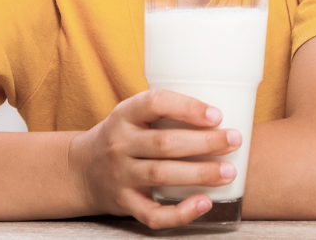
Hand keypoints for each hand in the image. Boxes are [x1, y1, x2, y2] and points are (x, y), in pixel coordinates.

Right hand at [67, 88, 243, 228]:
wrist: (80, 171)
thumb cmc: (123, 137)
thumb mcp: (133, 115)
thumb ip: (165, 111)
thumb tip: (222, 111)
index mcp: (125, 115)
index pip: (155, 103)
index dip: (187, 107)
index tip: (217, 115)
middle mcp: (119, 144)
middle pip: (165, 143)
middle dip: (205, 143)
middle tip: (235, 141)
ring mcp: (120, 175)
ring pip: (162, 174)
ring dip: (200, 174)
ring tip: (229, 171)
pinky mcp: (124, 203)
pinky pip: (153, 213)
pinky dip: (180, 212)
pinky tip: (204, 204)